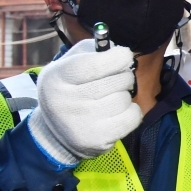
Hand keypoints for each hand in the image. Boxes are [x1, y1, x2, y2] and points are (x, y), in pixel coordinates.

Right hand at [27, 39, 140, 165]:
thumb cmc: (71, 89)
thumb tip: (119, 48)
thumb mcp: (70, 63)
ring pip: (125, 99)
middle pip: (116, 81)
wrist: (56, 132)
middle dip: (123, 76)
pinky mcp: (97, 141)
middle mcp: (65, 101)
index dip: (118, 57)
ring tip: (111, 98)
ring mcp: (81, 124)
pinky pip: (133, 118)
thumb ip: (93, 49)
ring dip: (125, 96)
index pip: (95, 65)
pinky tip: (118, 112)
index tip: (124, 56)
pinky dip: (132, 112)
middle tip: (115, 81)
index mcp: (57, 77)